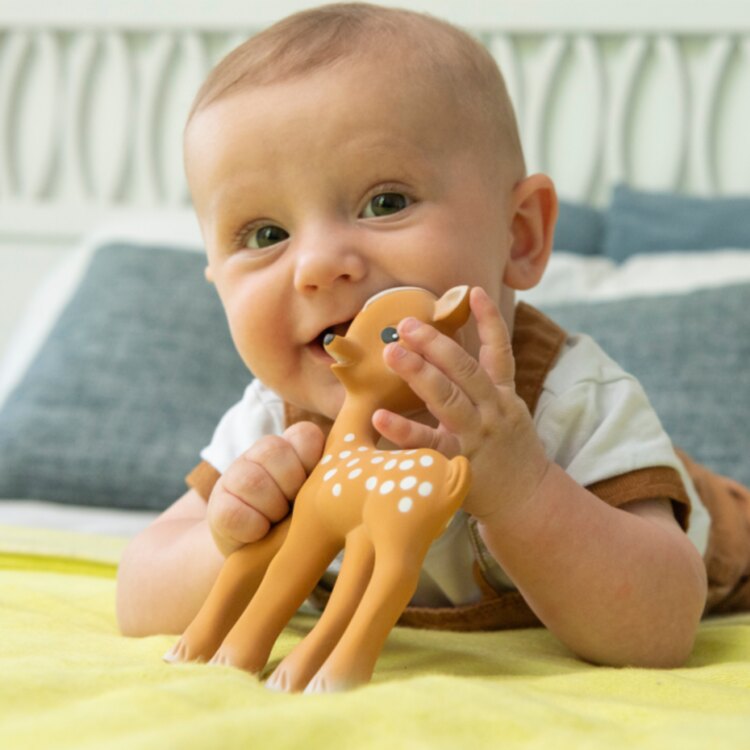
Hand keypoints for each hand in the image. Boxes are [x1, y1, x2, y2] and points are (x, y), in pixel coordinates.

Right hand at [207, 421, 323, 555]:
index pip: (305, 434)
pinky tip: (259, 534)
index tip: (314, 487)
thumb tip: (350, 473)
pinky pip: (233, 513)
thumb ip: (334, 478)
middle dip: (290, 486)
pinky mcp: (217, 506)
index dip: (311, 462)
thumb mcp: (324, 499)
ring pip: (252, 481)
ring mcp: (235, 475)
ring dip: (271, 509)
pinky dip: (252, 528)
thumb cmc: (305, 525)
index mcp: (294, 446)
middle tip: (294, 508)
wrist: (266, 560)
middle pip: (274, 450)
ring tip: (277, 522)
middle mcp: (262, 453)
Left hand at [374, 286, 549, 523]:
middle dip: (436, 343)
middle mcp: (493, 410)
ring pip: (450, 399)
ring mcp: (477, 436)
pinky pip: (430, 444)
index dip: (489, 320)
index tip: (475, 291)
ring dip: (420, 373)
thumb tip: (447, 353)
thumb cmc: (507, 450)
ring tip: (393, 353)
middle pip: (465, 370)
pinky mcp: (461, 463)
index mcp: (503, 394)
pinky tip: (380, 416)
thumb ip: (483, 384)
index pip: (499, 351)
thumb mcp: (506, 410)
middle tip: (405, 324)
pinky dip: (404, 430)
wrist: (526, 499)